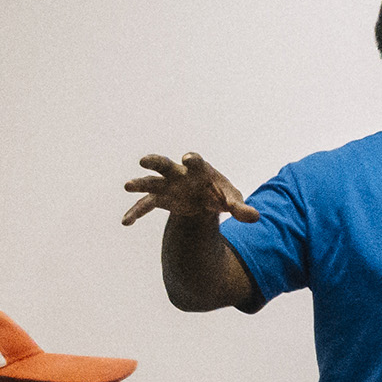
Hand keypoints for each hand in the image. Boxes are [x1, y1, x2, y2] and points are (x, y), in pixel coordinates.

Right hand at [121, 151, 260, 228]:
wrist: (205, 201)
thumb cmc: (220, 195)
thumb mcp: (233, 201)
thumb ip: (241, 208)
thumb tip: (256, 218)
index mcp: (199, 170)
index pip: (195, 161)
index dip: (191, 159)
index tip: (187, 159)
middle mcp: (178, 174)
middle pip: (164, 164)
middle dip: (155, 162)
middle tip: (144, 161)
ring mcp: (166, 186)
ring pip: (150, 182)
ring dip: (139, 183)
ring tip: (127, 186)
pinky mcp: (159, 200)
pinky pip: (145, 205)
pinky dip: (135, 212)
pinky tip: (126, 222)